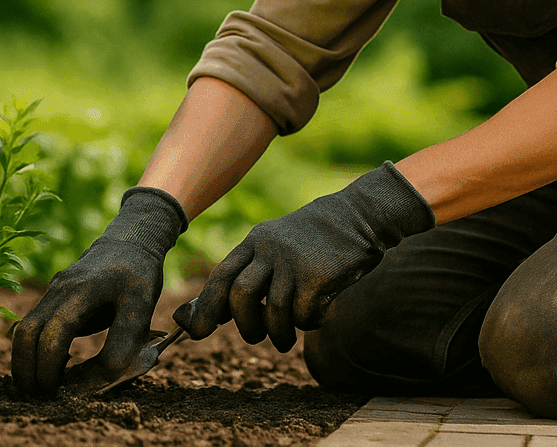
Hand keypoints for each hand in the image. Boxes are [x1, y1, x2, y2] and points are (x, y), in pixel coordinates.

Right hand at [11, 186, 186, 394]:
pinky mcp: (52, 298)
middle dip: (26, 370)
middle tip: (38, 400)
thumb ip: (125, 338)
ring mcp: (51, 292)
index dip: (48, 367)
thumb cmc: (138, 273)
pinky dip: (32, 350)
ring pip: (23, 330)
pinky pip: (32, 326)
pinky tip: (48, 369)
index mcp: (81, 291)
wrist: (129, 241)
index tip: (56, 393)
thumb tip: (105, 376)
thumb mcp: (142, 303)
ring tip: (38, 390)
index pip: (52, 335)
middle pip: (25, 334)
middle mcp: (59, 290)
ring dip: (24, 362)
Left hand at [172, 162, 432, 351]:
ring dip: (278, 334)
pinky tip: (317, 316)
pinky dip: (309, 323)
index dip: (205, 308)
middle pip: (240, 295)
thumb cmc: (311, 241)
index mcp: (255, 242)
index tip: (196, 332)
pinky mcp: (319, 275)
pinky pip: (305, 314)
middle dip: (245, 325)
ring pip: (273, 311)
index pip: (220, 276)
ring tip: (286, 339)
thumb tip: (202, 313)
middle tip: (255, 337)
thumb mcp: (274, 249)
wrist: (360, 216)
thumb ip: (244, 275)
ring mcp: (295, 261)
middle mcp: (271, 249)